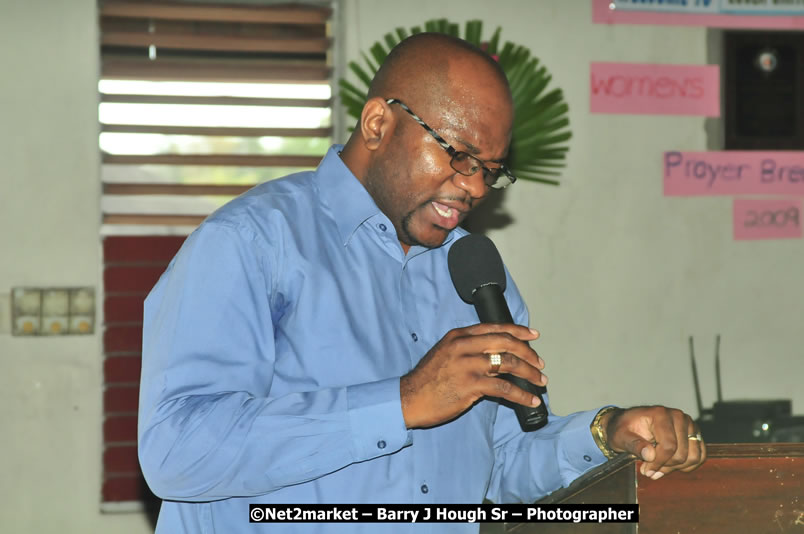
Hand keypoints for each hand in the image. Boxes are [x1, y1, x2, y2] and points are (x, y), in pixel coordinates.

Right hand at [400, 324, 545, 428]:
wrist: (409, 397)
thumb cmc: (428, 379)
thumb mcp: (444, 352)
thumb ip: (467, 348)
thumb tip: (495, 354)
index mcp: (459, 336)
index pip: (495, 328)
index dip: (518, 331)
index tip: (533, 335)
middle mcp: (464, 346)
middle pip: (506, 342)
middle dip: (528, 353)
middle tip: (540, 363)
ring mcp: (468, 365)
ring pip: (508, 363)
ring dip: (529, 373)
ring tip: (539, 382)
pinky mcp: (471, 385)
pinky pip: (504, 388)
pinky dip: (521, 394)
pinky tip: (529, 400)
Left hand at [602, 406, 706, 478]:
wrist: (630, 424)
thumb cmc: (624, 429)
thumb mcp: (621, 436)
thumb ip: (634, 444)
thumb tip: (649, 455)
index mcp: (660, 414)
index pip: (669, 445)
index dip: (658, 463)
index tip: (646, 470)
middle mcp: (679, 417)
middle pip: (681, 454)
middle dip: (665, 466)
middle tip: (649, 469)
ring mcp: (689, 425)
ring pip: (693, 457)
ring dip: (676, 467)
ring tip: (659, 467)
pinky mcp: (695, 434)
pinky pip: (700, 456)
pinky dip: (687, 466)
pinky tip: (671, 465)